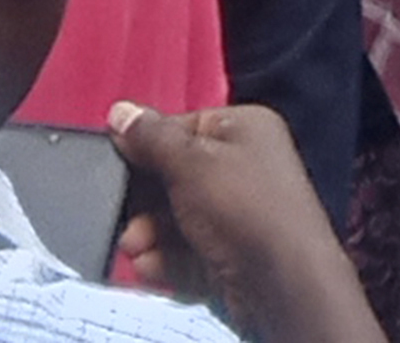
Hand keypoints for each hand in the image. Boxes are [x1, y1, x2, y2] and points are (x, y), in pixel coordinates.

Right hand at [109, 101, 378, 342]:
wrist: (284, 286)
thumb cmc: (247, 210)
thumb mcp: (189, 163)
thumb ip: (151, 137)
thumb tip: (121, 113)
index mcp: (244, 130)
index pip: (183, 127)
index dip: (146, 144)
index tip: (115, 160)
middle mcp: (246, 169)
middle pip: (177, 177)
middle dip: (145, 201)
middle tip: (125, 217)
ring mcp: (241, 216)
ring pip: (180, 218)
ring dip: (150, 234)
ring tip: (135, 248)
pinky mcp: (233, 256)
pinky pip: (190, 250)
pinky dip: (166, 259)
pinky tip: (149, 267)